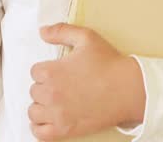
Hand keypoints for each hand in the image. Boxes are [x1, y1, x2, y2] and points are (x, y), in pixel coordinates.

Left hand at [28, 23, 145, 140]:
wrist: (128, 89)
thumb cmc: (109, 64)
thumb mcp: (86, 38)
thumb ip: (61, 31)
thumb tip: (42, 31)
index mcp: (51, 71)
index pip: (35, 72)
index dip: (47, 70)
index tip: (59, 72)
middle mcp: (50, 94)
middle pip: (34, 91)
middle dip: (46, 88)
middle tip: (63, 86)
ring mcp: (57, 114)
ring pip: (34, 112)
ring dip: (41, 107)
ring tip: (55, 103)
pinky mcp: (65, 130)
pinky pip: (40, 134)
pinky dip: (39, 128)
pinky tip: (47, 121)